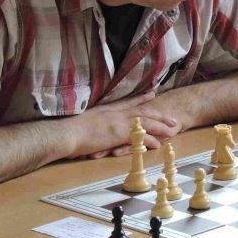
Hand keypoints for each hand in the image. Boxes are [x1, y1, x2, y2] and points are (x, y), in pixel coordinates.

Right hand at [63, 90, 179, 159]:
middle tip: (171, 118)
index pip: (128, 102)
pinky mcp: (118, 133)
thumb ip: (92, 122)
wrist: (64, 133)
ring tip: (173, 130)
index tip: (152, 94)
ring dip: (160, 126)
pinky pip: (139, 136)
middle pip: (142, 111)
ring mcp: (117, 122)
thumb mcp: (83, 121)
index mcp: (106, 109)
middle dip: (158, 114)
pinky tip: (159, 143)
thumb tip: (95, 126)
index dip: (141, 98)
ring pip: (145, 122)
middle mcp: (114, 113)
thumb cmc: (67, 130)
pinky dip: (150, 139)